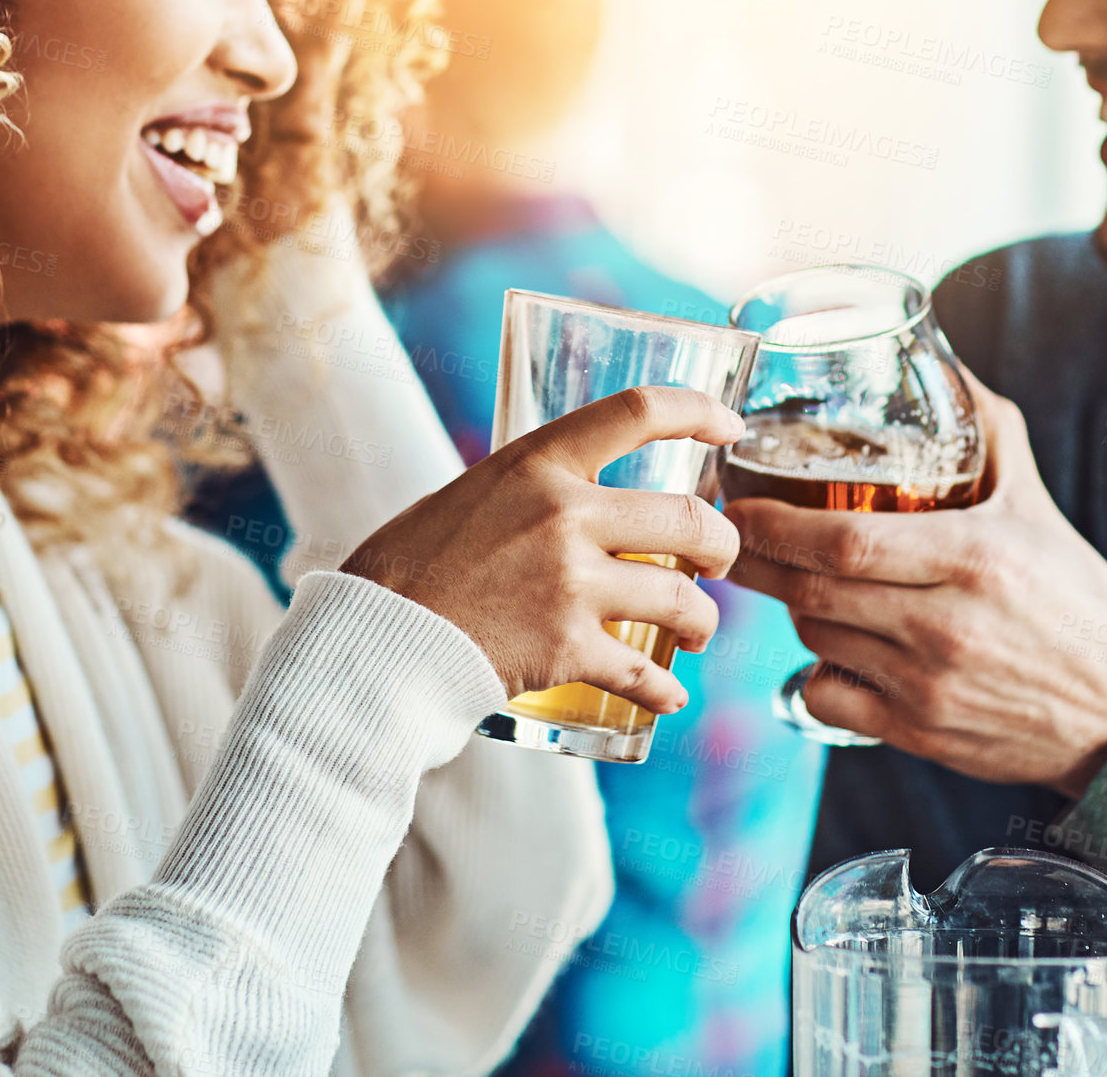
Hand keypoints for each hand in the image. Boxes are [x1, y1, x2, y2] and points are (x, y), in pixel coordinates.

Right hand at [344, 387, 743, 714]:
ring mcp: (571, 584)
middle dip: (724, 544)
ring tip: (698, 633)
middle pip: (690, 517)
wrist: (375, 636)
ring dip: (705, 621)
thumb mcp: (475, 493)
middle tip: (720, 560)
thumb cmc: (414, 565)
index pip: (637, 412)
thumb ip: (536, 490)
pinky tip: (668, 695)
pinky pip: (645, 672)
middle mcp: (564, 514)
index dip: (699, 412)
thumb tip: (585, 499)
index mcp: (538, 462)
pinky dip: (665, 689)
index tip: (731, 427)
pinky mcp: (569, 649)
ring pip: (684, 599)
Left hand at [724, 373, 1106, 796]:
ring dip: (792, 610)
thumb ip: (992, 435)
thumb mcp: (1039, 510)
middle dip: (758, 563)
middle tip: (732, 541)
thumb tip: (952, 366)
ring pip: (814, 640)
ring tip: (792, 584)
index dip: (776, 523)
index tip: (741, 505)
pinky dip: (812, 672)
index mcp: (973, 558)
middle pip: (813, 592)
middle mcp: (944, 625)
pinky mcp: (919, 733)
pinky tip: (828, 651)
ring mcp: (927, 686)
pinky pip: (827, 699)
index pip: (845, 540)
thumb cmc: (1079, 603)